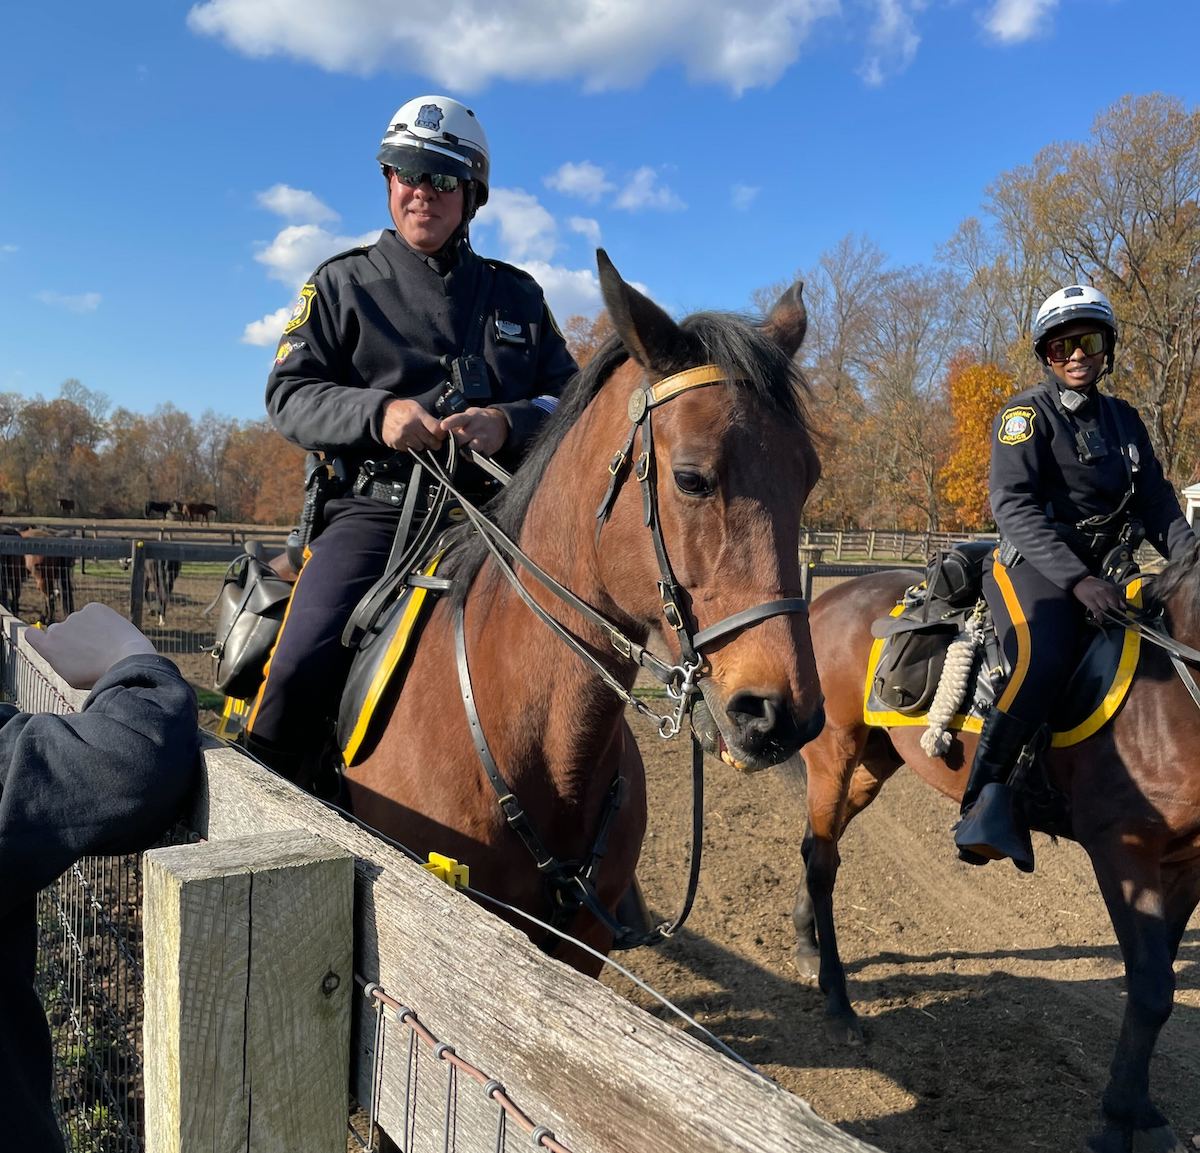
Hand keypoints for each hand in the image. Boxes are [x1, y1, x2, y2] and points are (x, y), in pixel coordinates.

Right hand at [24, 602, 156, 688]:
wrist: (126, 662)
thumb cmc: (99, 675)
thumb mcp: (72, 675)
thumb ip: (61, 658)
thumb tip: (61, 648)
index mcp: (48, 647)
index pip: (31, 634)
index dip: (39, 636)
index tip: (49, 639)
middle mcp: (57, 629)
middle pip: (60, 630)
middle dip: (71, 637)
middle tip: (91, 650)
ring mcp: (75, 616)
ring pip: (80, 622)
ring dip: (89, 629)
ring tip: (107, 645)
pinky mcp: (93, 607)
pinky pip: (94, 613)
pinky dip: (102, 620)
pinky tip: (112, 633)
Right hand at [380, 398, 446, 451]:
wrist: (381, 413)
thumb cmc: (402, 409)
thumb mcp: (417, 408)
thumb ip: (428, 418)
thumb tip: (442, 430)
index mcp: (417, 415)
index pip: (436, 429)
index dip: (441, 434)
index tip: (441, 435)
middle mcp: (411, 426)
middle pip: (431, 442)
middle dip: (435, 443)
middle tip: (434, 441)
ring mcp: (403, 436)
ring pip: (421, 447)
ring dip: (422, 445)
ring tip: (418, 438)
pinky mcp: (396, 443)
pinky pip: (409, 450)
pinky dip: (411, 446)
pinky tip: (408, 439)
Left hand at [440, 407, 509, 455]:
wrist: (501, 424)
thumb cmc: (479, 419)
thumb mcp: (469, 415)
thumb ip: (457, 423)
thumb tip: (442, 432)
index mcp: (470, 417)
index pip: (459, 419)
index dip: (451, 422)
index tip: (443, 426)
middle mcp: (477, 428)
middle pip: (461, 438)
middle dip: (454, 441)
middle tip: (452, 441)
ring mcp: (484, 439)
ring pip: (470, 448)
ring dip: (464, 450)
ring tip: (464, 447)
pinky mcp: (489, 449)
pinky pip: (476, 456)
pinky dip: (471, 456)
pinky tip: (473, 451)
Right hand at [1072, 575, 1126, 622]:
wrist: (1079, 581)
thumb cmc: (1092, 584)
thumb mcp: (1106, 586)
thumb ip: (1116, 595)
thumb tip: (1123, 605)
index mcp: (1109, 587)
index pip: (1118, 599)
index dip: (1119, 605)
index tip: (1119, 608)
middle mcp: (1104, 591)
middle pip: (1113, 604)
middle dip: (1112, 608)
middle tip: (1110, 609)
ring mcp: (1097, 596)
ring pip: (1105, 608)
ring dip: (1104, 610)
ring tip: (1102, 609)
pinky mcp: (1090, 601)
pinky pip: (1097, 611)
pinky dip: (1099, 616)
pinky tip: (1100, 619)